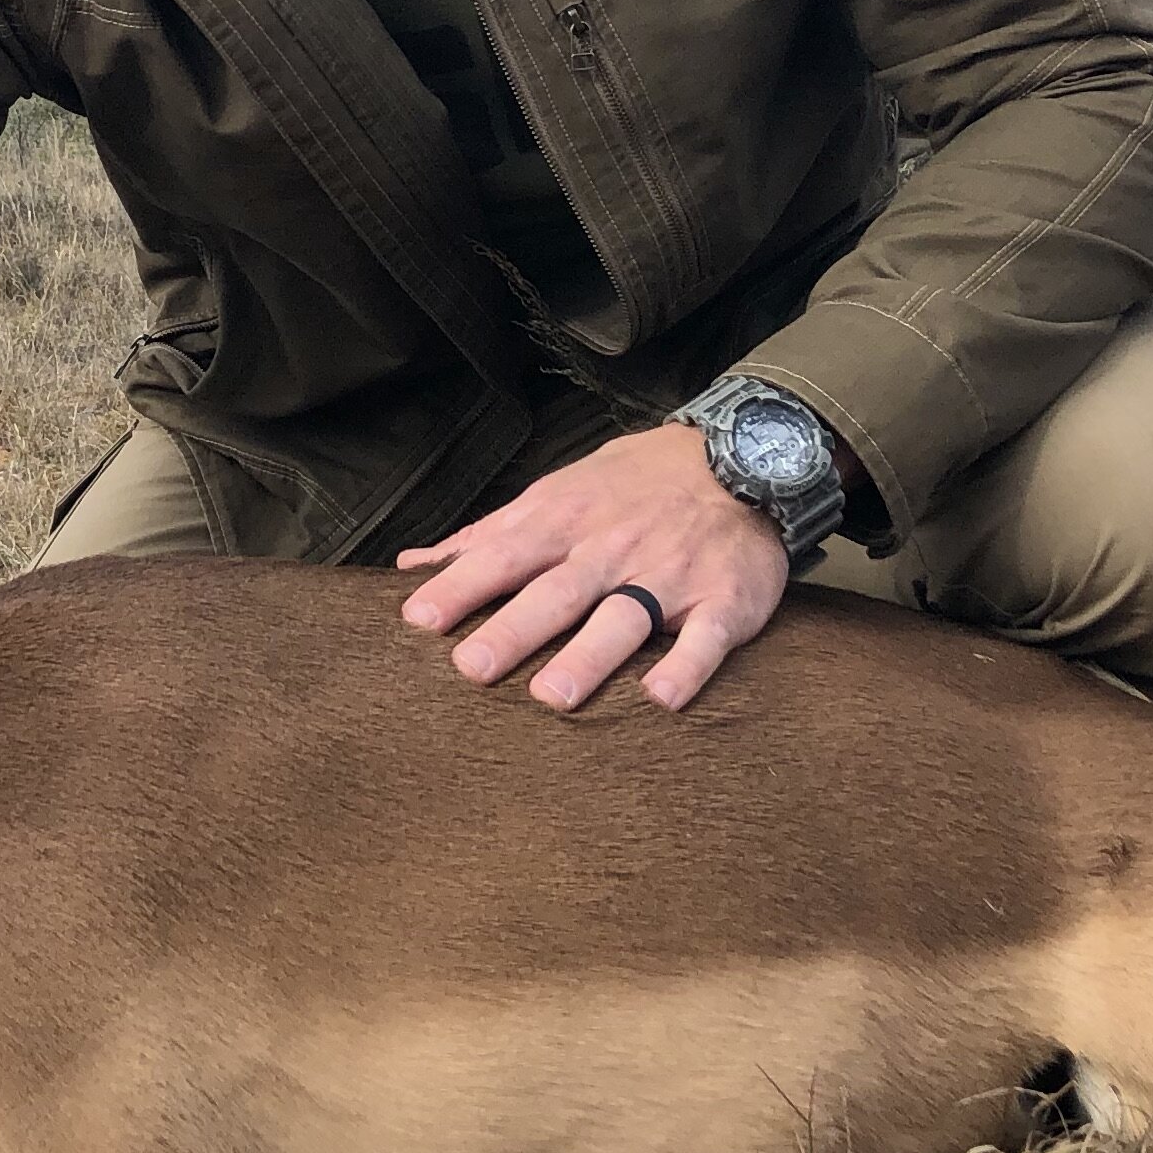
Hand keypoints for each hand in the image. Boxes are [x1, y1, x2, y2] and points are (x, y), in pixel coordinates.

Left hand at [396, 421, 789, 710]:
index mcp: (564, 523)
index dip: (460, 587)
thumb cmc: (632, 485)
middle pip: (557, 593)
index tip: (417, 621)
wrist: (740, 455)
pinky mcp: (724, 600)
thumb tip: (412, 566)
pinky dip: (686, 666)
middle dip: (514, 629)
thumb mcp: (556, 493)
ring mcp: (669, 575)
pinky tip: (661, 698)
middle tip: (472, 669)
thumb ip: (486, 536)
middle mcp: (611, 549)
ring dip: (589, 657)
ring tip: (553, 696)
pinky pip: (706, 638)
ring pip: (623, 618)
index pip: (502, 556)